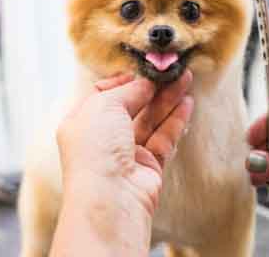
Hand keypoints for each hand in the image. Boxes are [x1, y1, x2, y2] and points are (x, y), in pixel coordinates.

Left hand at [53, 71, 192, 256]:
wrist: (111, 199)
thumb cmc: (96, 151)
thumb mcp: (105, 106)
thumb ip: (128, 91)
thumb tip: (145, 82)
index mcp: (82, 122)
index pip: (102, 94)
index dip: (123, 80)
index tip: (143, 69)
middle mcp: (102, 138)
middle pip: (131, 106)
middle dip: (152, 87)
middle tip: (173, 71)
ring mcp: (126, 153)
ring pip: (150, 120)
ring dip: (168, 99)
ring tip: (186, 79)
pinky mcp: (148, 166)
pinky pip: (163, 138)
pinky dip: (175, 120)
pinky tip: (187, 103)